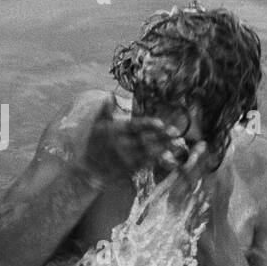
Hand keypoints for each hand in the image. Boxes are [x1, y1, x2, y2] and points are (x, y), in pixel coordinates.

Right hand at [83, 93, 208, 185]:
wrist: (89, 169)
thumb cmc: (94, 144)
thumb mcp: (97, 125)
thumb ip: (105, 110)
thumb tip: (110, 96)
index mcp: (116, 132)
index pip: (134, 127)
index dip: (148, 125)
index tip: (160, 123)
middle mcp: (122, 145)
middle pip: (145, 140)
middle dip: (161, 137)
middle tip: (176, 132)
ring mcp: (127, 158)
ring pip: (148, 153)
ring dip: (163, 148)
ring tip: (177, 143)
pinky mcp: (131, 169)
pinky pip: (147, 164)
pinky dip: (158, 160)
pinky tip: (169, 157)